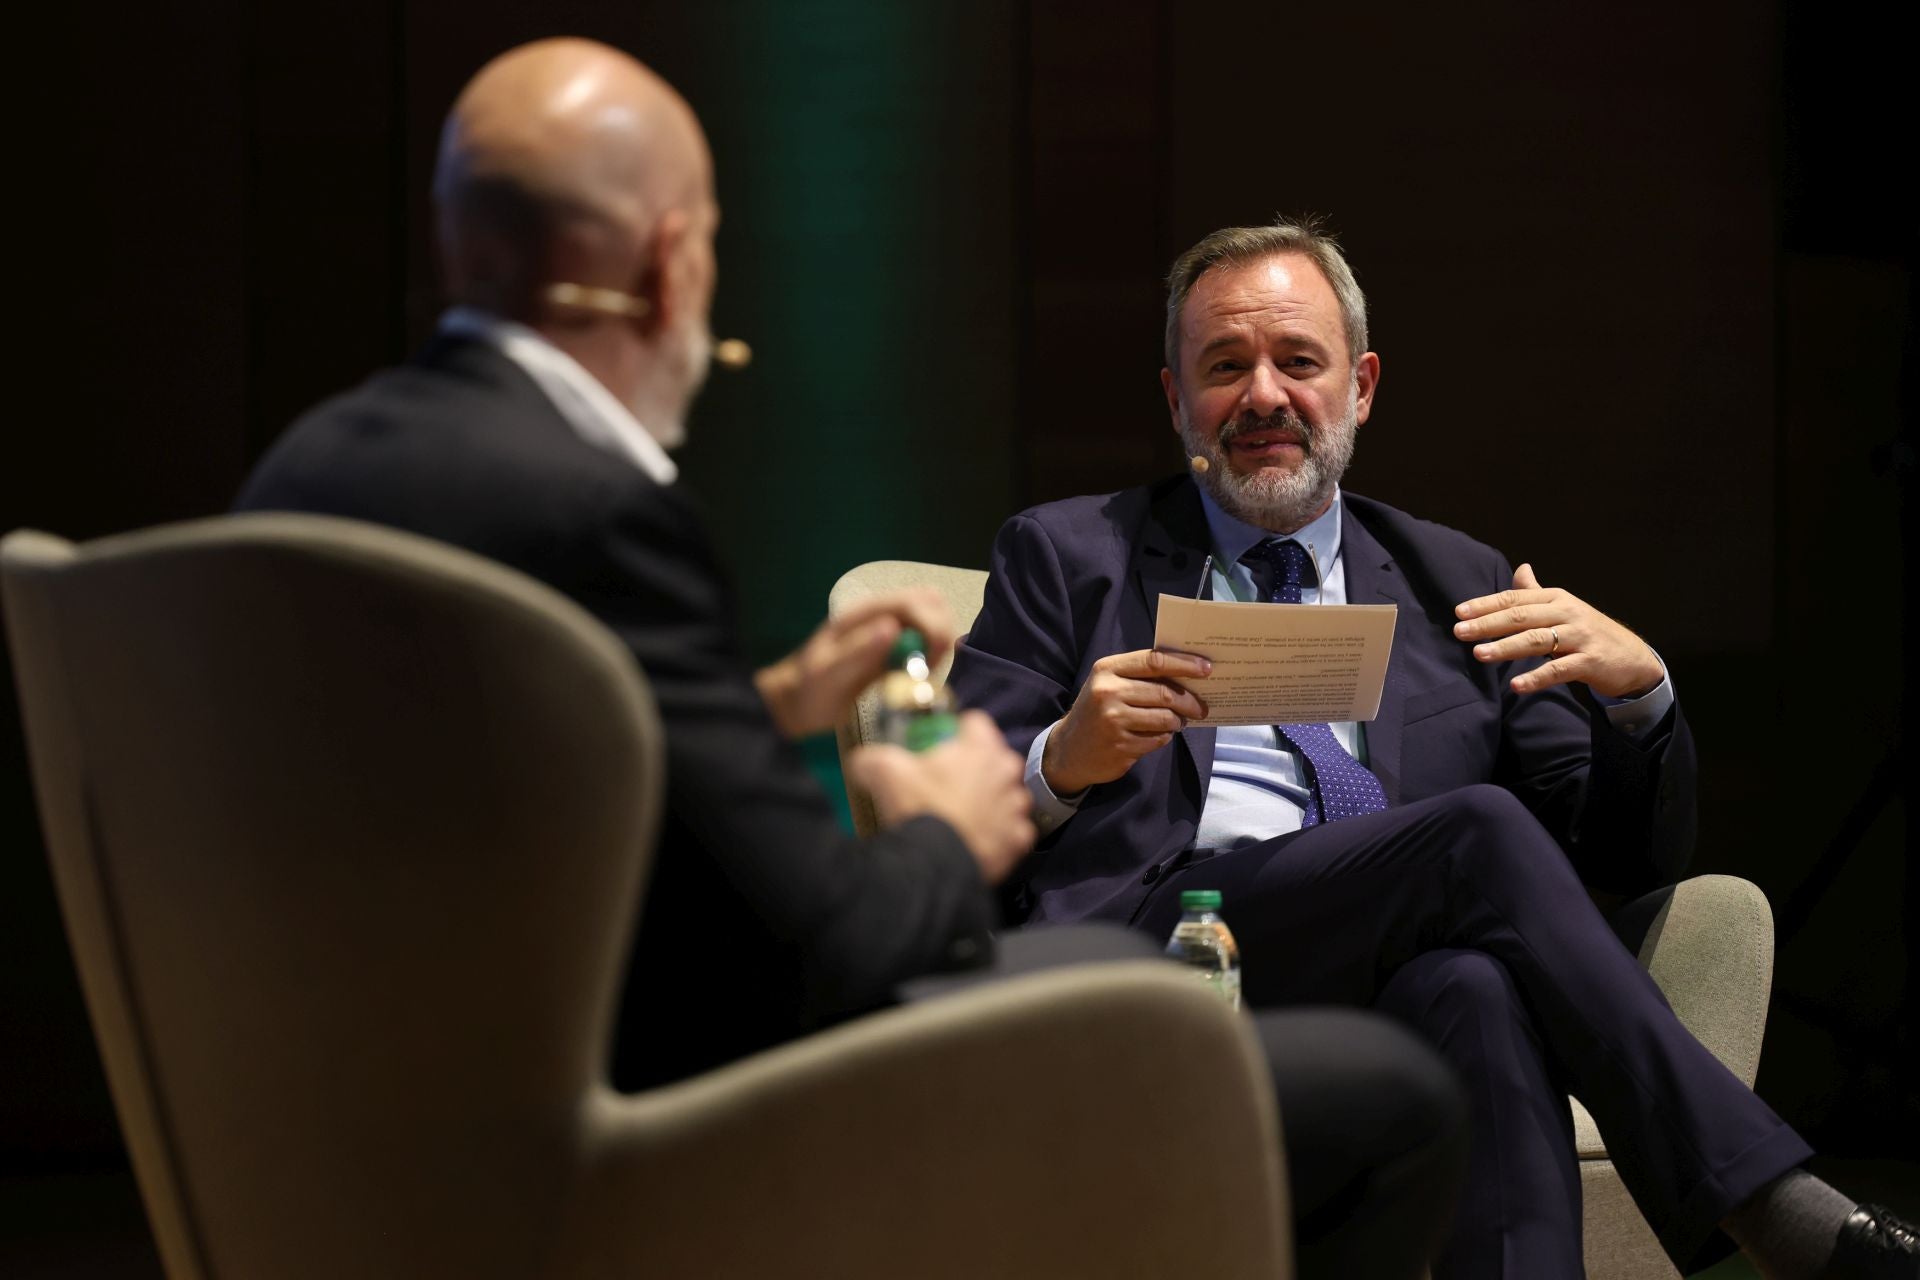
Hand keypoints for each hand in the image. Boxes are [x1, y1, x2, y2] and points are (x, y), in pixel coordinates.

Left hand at [754, 588, 955, 737]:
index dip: (932, 627)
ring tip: (921, 675)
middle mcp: (881, 615)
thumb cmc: (808, 691)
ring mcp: (890, 631)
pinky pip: (927, 642)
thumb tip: (892, 628)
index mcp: (865, 614)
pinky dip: (933, 657)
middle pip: (932, 602)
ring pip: (935, 619)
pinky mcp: (895, 649)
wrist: (797, 706)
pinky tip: (916, 679)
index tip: (928, 662)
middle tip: (927, 668)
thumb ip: (858, 650)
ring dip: (939, 645)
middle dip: (941, 633)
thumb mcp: (827, 674)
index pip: (916, 601)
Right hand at [846, 710, 1034, 884]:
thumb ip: (872, 757)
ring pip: (1007, 796)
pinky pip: (1012, 831)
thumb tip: (861, 760)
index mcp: (981, 748)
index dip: (956, 731)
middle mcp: (1007, 773)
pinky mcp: (1019, 840)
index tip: (941, 745)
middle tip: (946, 784)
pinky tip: (976, 839)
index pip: (975, 723)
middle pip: (994, 760)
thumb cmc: (918, 808)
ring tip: (963, 815)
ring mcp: (1016, 808)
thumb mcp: (883, 771)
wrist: (935, 864)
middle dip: (975, 768)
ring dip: (991, 802)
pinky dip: (998, 834)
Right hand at [1041, 648, 1211, 795]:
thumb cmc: (1097, 709)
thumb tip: (1188, 674)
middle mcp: (1108, 692)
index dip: (1184, 664)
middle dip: (1189, 701)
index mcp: (1107, 669)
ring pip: (1165, 718)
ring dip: (1178, 721)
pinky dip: (1164, 737)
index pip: (1153, 661)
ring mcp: (1113, 721)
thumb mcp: (1109, 683)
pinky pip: (1158, 739)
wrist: (1069, 749)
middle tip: (1201, 707)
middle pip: (1164, 692)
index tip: (1206, 668)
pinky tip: (1158, 735)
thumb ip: (1140, 675)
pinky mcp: (1120, 746)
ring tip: (1178, 722)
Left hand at [1453, 564, 1662, 698]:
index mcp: (1556, 598)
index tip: (1459, 612)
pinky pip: (1559, 669)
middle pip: (1521, 617)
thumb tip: (1520, 568)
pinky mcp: (1590, 662)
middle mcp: (1567, 613)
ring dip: (1506, 647)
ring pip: (1537, 640)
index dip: (1486, 604)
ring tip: (1479, 654)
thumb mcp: (1564, 608)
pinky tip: (1516, 684)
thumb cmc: (1589, 631)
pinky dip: (1536, 677)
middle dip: (1488, 624)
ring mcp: (1580, 637)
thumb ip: (1538, 592)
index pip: (1515, 599)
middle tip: (1460, 632)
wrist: (1632, 657)